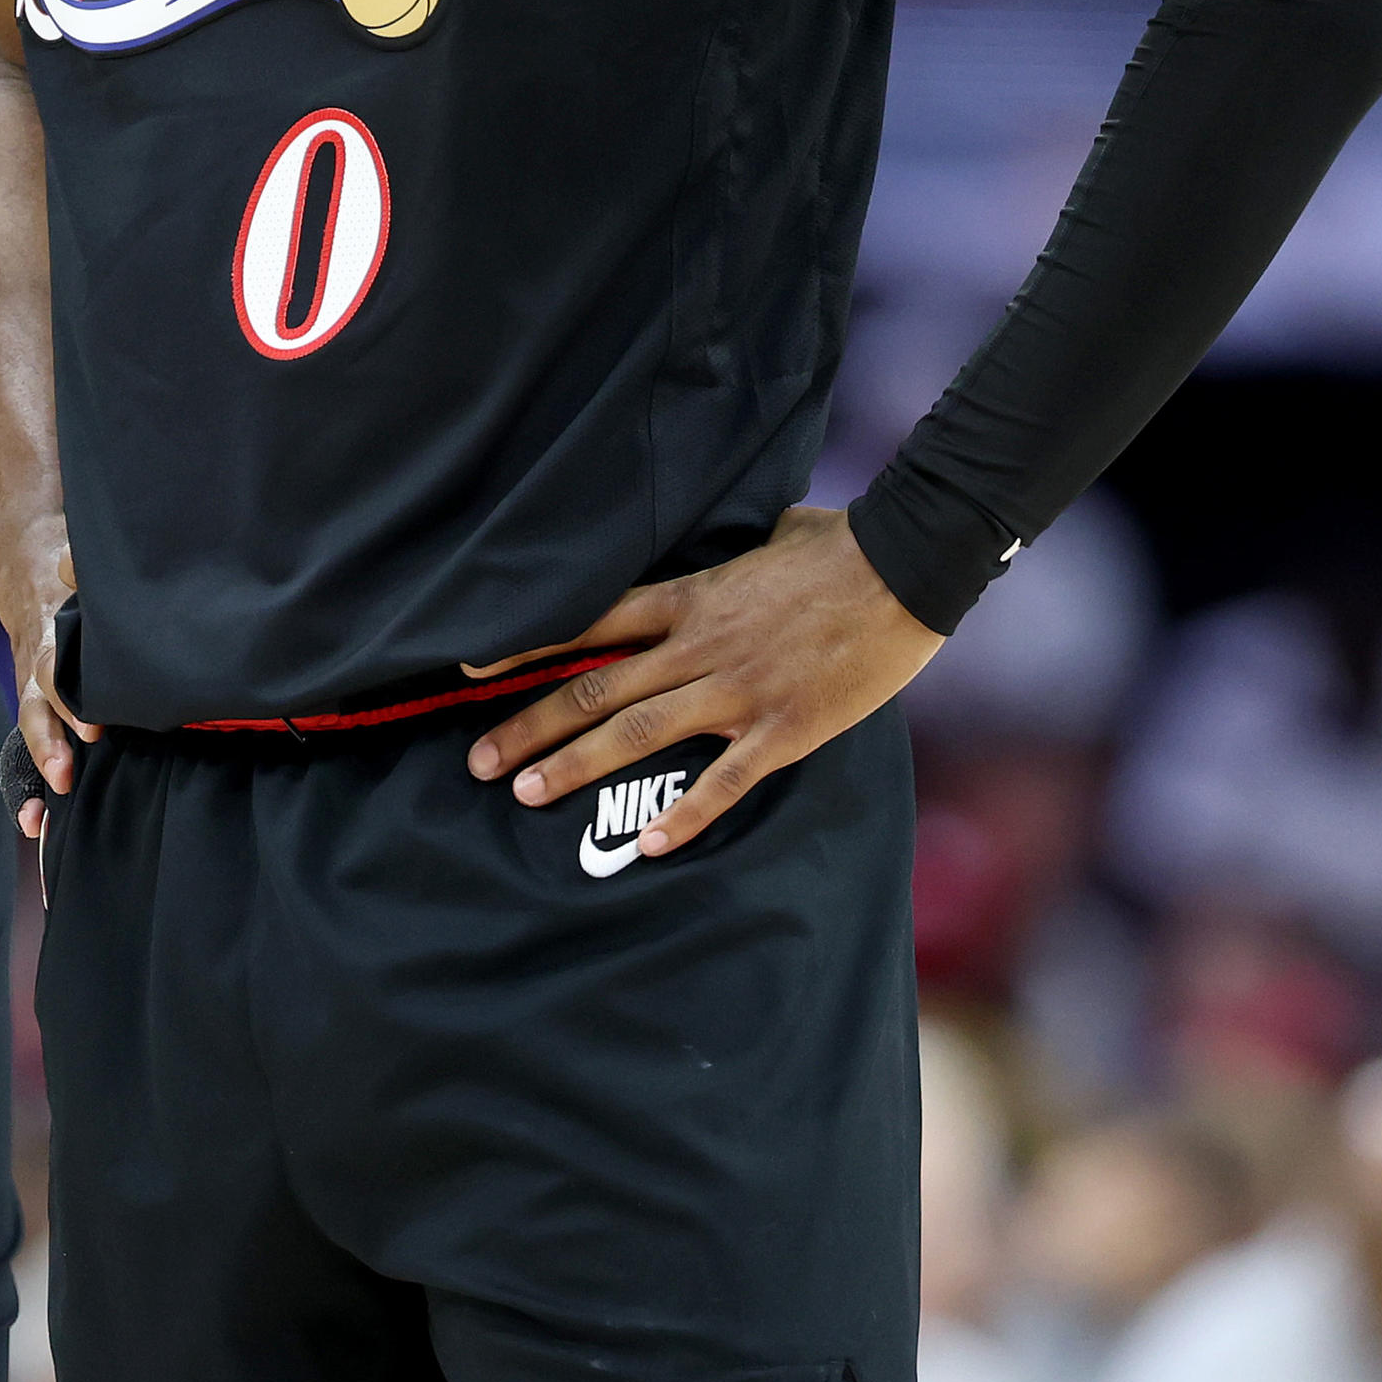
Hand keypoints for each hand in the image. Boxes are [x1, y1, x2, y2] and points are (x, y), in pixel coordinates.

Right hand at [0, 511, 88, 834]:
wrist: (24, 554)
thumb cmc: (70, 563)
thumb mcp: (82, 563)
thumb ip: (91, 576)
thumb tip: (120, 580)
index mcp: (53, 627)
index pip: (54, 666)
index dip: (68, 699)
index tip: (89, 730)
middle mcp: (37, 659)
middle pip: (38, 705)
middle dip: (50, 743)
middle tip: (66, 776)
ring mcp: (30, 679)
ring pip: (30, 727)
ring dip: (38, 768)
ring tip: (39, 817)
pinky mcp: (32, 694)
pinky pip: (28, 737)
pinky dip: (28, 779)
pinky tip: (33, 820)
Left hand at [461, 505, 940, 864]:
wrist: (908, 566)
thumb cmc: (841, 544)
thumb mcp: (766, 535)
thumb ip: (730, 553)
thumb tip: (732, 539)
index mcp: (689, 598)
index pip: (587, 624)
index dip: (526, 648)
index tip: (473, 671)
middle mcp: (698, 645)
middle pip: (594, 689)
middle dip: (529, 727)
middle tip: (479, 762)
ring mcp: (738, 689)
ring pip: (636, 733)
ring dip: (575, 766)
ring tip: (526, 794)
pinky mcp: (784, 728)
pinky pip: (724, 780)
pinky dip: (685, 816)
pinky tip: (648, 845)